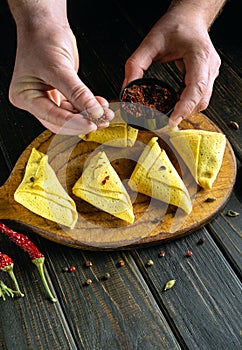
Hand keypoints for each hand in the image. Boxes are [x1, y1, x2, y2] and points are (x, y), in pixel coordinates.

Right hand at [9, 23, 113, 134]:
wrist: (45, 24)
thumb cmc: (42, 39)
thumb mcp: (58, 67)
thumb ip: (77, 92)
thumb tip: (94, 111)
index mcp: (25, 96)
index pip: (51, 117)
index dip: (73, 122)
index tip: (91, 123)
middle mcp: (35, 100)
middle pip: (61, 121)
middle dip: (82, 121)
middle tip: (100, 122)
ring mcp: (48, 97)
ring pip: (71, 115)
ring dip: (89, 114)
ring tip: (105, 113)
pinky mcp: (61, 94)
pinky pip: (76, 106)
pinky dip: (89, 106)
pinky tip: (101, 105)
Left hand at [123, 10, 220, 125]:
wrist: (190, 17)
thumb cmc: (175, 25)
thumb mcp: (150, 42)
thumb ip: (136, 65)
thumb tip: (126, 89)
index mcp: (199, 55)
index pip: (195, 88)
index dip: (184, 107)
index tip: (171, 120)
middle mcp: (209, 65)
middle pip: (201, 100)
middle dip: (183, 113)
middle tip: (165, 122)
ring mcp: (211, 72)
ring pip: (202, 101)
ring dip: (186, 110)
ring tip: (169, 114)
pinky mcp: (208, 76)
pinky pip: (200, 96)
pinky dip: (187, 103)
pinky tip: (175, 103)